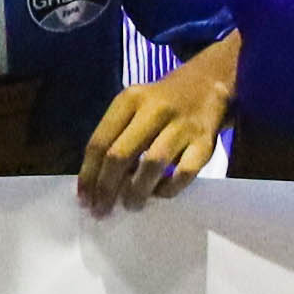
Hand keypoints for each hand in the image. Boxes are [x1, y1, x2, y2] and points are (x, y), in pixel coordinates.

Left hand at [77, 48, 238, 213]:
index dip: (88, 175)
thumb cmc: (161, 104)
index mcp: (130, 100)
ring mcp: (182, 125)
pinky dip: (168, 188)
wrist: (208, 83)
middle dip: (106, 188)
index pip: (100, 142)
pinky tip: (160, 192)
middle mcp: (154, 109)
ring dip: (137, 191)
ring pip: (152, 164)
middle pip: (120, 155)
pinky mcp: (205, 142)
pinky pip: (183, 173)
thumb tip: (99, 183)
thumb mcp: (134, 108)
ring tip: (131, 205)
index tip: (84, 199)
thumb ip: (117, 138)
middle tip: (102, 210)